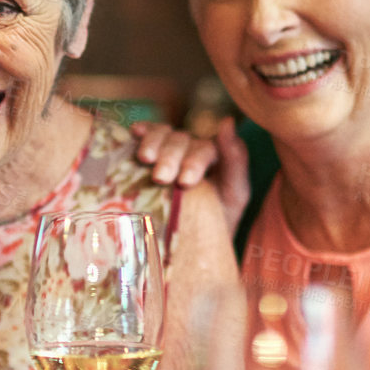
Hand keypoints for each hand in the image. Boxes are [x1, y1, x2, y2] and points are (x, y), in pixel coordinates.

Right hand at [132, 118, 249, 235]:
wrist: (191, 247)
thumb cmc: (216, 222)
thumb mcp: (234, 195)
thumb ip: (236, 161)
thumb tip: (227, 121)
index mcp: (212, 156)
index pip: (204, 149)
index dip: (194, 160)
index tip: (185, 182)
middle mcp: (189, 148)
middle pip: (180, 141)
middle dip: (171, 157)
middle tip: (161, 177)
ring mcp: (166, 150)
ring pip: (161, 134)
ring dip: (153, 143)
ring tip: (145, 159)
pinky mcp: (145, 156)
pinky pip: (144, 136)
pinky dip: (141, 131)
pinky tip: (133, 132)